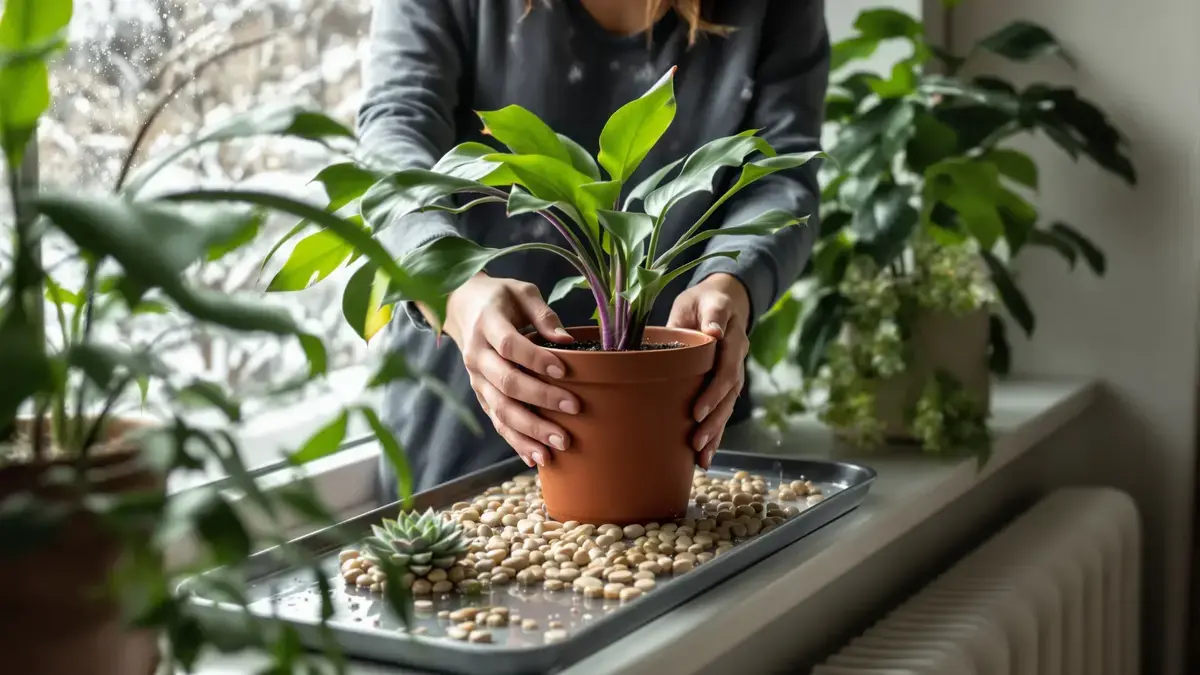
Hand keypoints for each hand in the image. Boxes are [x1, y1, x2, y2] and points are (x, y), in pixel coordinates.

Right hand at [431, 273, 578, 467]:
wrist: (461, 306)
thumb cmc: (500, 298)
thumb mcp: (522, 291)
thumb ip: (544, 314)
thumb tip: (568, 342)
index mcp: (488, 325)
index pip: (511, 346)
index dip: (536, 360)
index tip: (564, 370)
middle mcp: (478, 355)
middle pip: (507, 383)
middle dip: (541, 399)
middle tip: (574, 408)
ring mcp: (476, 379)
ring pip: (500, 410)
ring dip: (529, 431)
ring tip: (557, 446)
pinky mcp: (480, 395)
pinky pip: (496, 421)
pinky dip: (515, 441)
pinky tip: (536, 458)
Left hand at [667, 273, 750, 469]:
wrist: (724, 300)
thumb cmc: (701, 301)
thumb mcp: (698, 299)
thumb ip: (704, 315)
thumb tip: (711, 331)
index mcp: (730, 329)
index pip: (725, 356)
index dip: (714, 381)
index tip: (698, 405)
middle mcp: (738, 352)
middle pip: (730, 385)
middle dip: (714, 411)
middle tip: (696, 433)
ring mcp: (736, 368)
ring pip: (730, 402)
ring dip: (717, 428)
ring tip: (701, 452)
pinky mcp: (730, 383)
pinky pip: (726, 409)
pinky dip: (718, 434)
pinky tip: (706, 457)